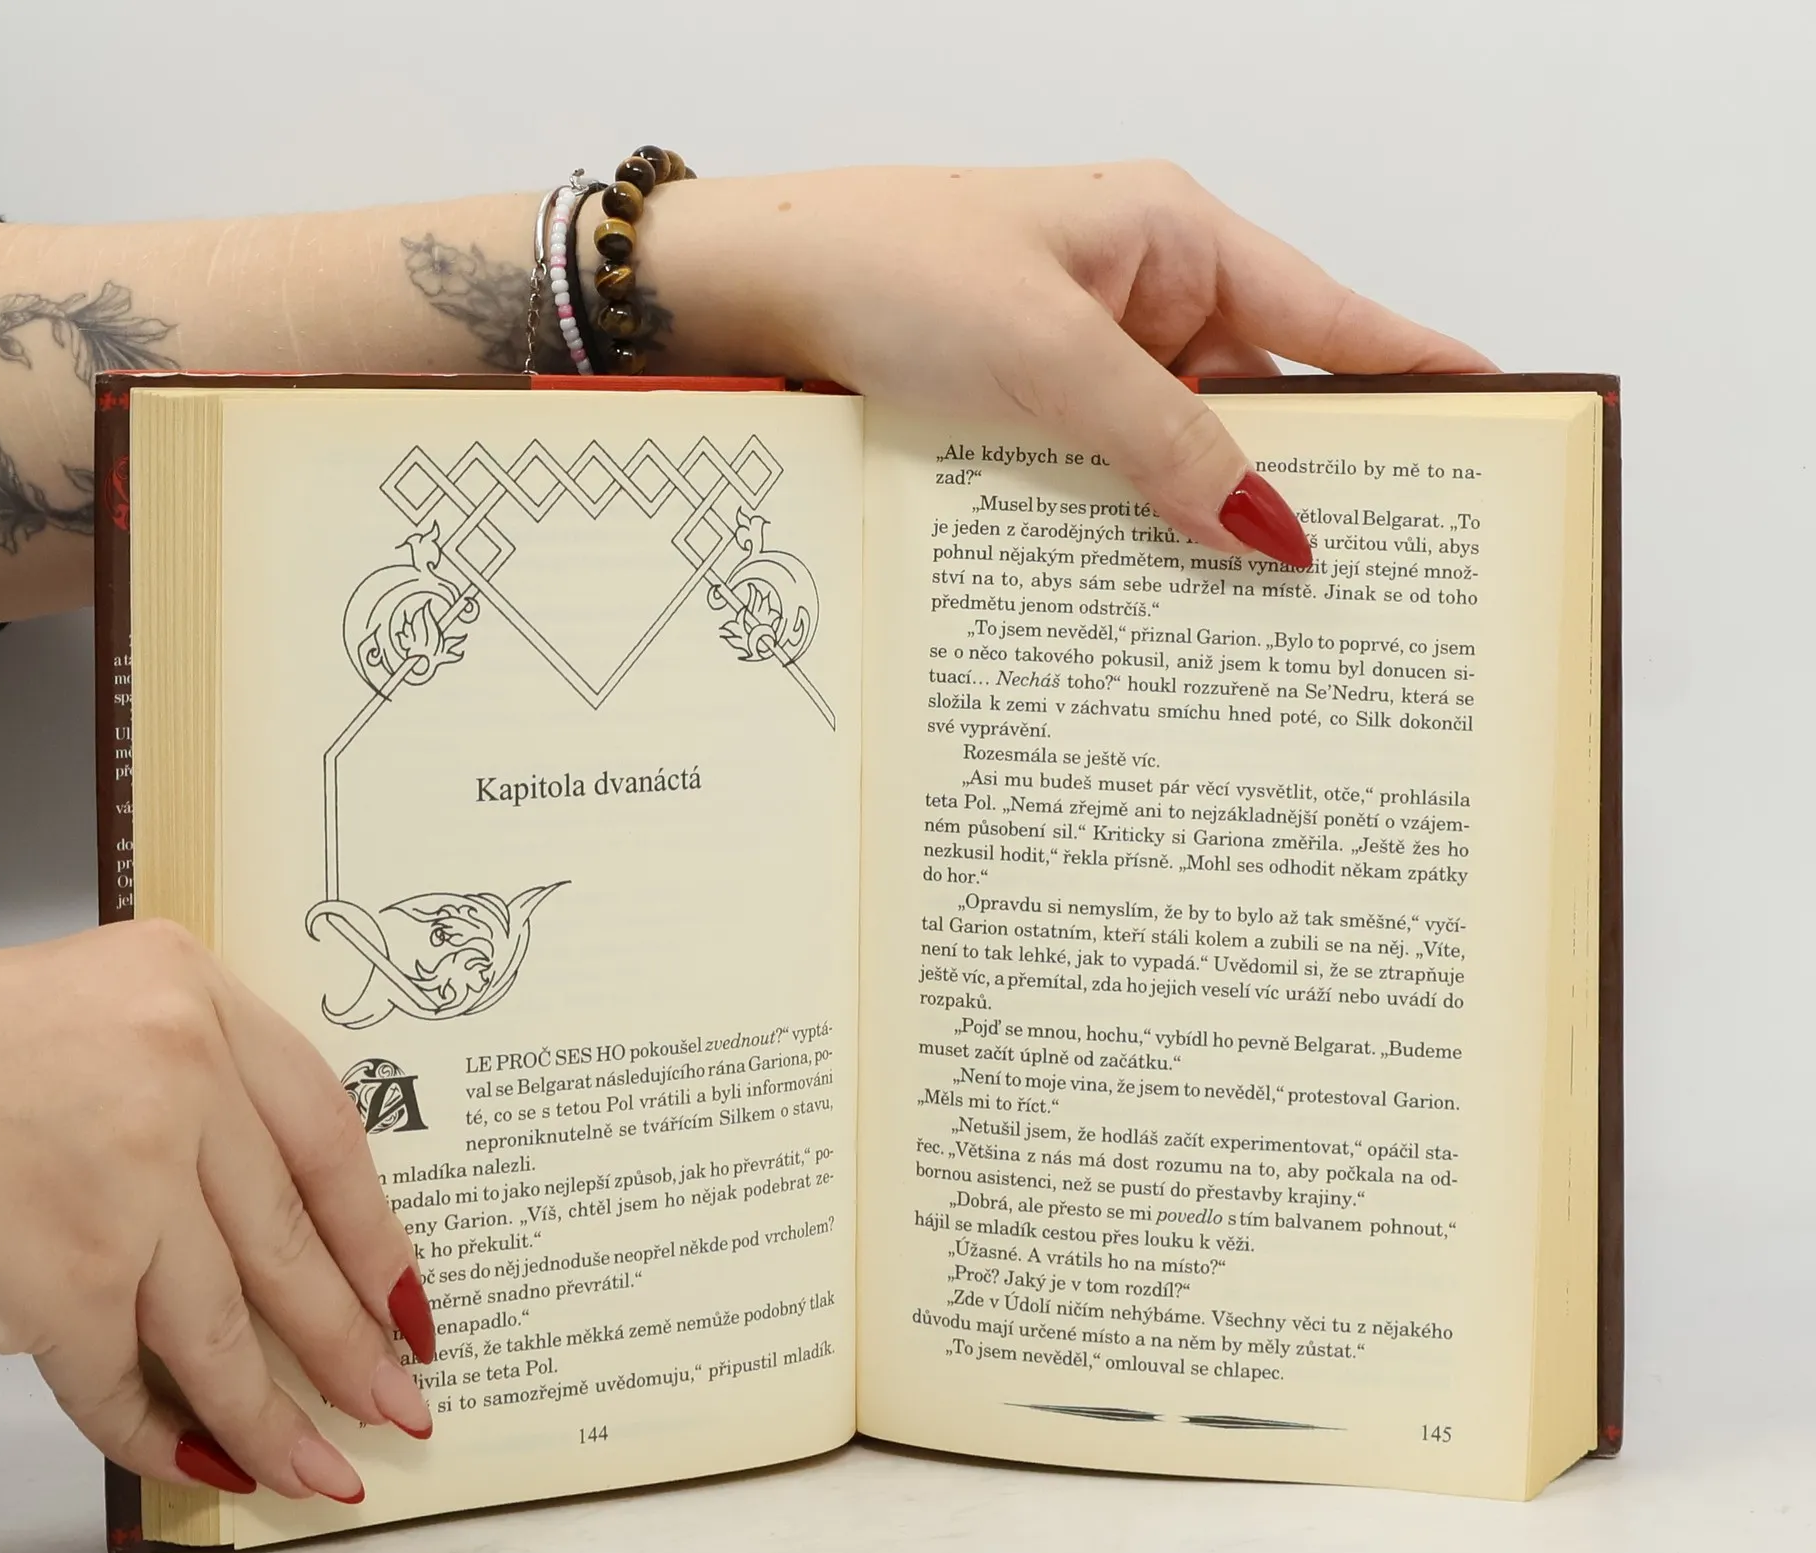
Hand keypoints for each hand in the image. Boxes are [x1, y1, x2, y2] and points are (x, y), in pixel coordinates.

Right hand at [0, 921, 437, 1500]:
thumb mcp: (83, 1022)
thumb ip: (187, 1096)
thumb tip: (275, 1240)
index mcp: (188, 992)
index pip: (329, 1133)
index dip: (377, 1233)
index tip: (410, 1300)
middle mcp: (175, 1069)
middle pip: (293, 1240)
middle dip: (353, 1344)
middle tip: (398, 1401)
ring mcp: (124, 1172)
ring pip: (228, 1327)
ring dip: (279, 1418)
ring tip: (325, 1470)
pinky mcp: (61, 1269)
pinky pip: (124, 1380)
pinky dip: (160, 1437)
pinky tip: (205, 1468)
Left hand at [649, 161, 1494, 563]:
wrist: (752, 295)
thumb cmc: (891, 269)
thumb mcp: (1046, 352)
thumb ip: (1162, 438)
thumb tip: (1266, 526)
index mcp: (1179, 240)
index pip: (1330, 318)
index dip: (1416, 376)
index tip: (1496, 423)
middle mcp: (1149, 300)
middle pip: (1268, 402)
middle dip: (1311, 485)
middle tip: (1380, 578)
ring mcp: (1093, 365)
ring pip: (1186, 457)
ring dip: (1210, 525)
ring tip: (1272, 616)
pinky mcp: (1037, 421)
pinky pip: (1115, 483)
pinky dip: (1136, 533)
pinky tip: (1158, 595)